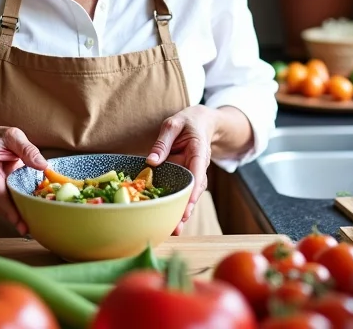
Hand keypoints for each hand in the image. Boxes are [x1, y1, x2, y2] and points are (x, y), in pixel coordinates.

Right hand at [0, 126, 47, 235]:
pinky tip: (18, 206)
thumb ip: (28, 149)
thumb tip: (43, 165)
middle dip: (16, 215)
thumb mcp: (13, 136)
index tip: (22, 224)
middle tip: (32, 227)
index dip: (11, 210)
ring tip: (29, 218)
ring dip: (13, 212)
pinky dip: (8, 207)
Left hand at [146, 105, 217, 234]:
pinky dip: (178, 205)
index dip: (193, 190)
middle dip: (187, 209)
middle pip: (195, 191)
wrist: (201, 122)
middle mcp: (199, 166)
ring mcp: (194, 173)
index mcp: (199, 152)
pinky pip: (183, 192)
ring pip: (190, 195)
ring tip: (174, 230)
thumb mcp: (172, 124)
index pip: (198, 172)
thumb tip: (151, 162)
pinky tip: (170, 220)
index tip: (187, 204)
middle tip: (177, 226)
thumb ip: (162, 142)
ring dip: (183, 212)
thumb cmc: (187, 122)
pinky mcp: (186, 177)